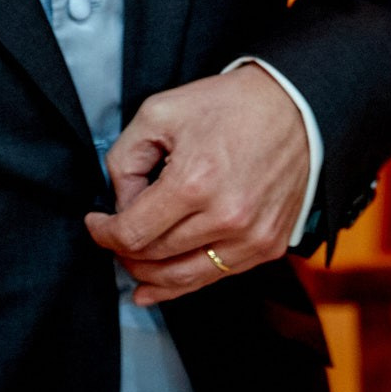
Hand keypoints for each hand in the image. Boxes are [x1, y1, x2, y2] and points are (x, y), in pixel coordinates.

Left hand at [83, 66, 310, 306]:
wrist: (295, 107)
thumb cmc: (229, 106)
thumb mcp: (159, 113)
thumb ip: (125, 160)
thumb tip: (120, 203)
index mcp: (194, 183)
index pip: (132, 232)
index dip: (103, 233)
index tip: (95, 223)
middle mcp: (226, 218)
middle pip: (154, 258)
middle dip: (123, 251)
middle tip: (113, 236)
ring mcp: (251, 237)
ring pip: (183, 278)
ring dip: (148, 276)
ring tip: (131, 264)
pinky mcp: (268, 245)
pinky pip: (217, 277)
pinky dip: (183, 284)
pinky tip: (159, 285)